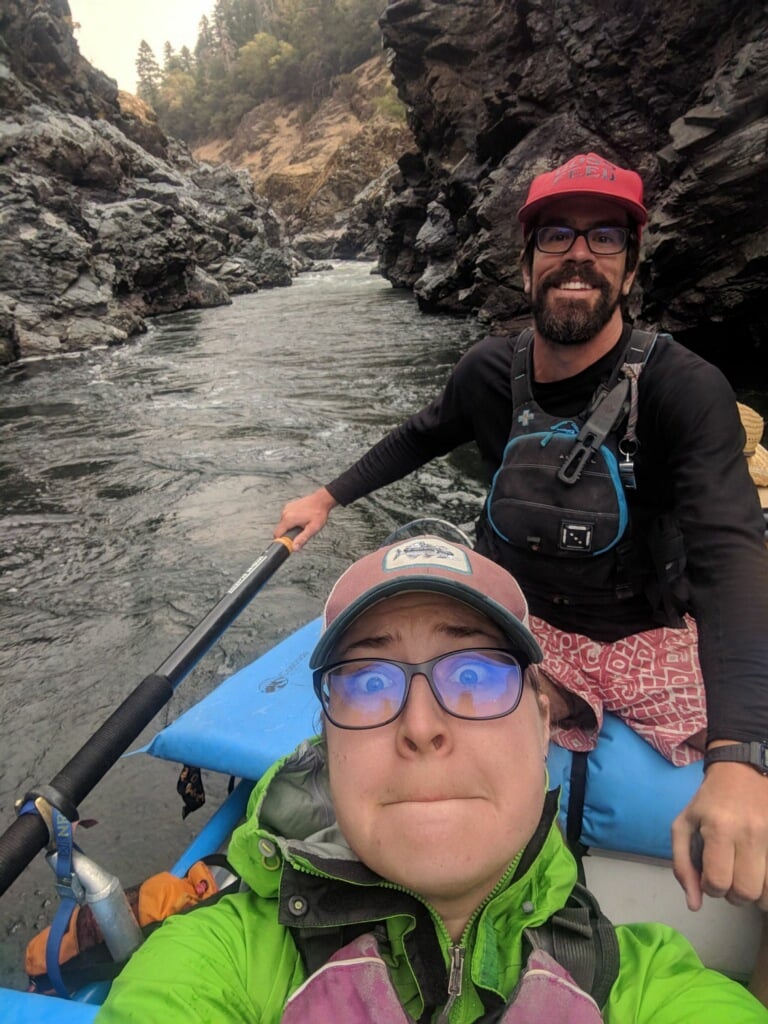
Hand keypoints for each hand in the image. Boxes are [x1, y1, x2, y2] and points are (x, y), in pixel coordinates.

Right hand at [274, 487, 337, 549]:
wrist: (321, 500)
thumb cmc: (319, 513)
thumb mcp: (312, 529)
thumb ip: (302, 539)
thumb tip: (294, 548)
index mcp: (289, 519)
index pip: (277, 534)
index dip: (282, 541)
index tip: (289, 543)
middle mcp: (285, 512)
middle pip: (280, 529)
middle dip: (288, 534)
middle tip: (300, 533)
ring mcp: (286, 508)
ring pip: (283, 524)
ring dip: (290, 527)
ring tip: (302, 525)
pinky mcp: (289, 506)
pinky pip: (286, 517)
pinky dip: (291, 521)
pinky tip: (301, 519)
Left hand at [672, 759, 767, 911]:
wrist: (742, 771)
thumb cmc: (709, 801)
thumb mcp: (684, 825)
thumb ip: (683, 866)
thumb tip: (694, 906)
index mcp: (719, 829)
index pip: (718, 882)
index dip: (710, 887)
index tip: (710, 875)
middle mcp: (750, 834)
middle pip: (746, 892)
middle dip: (733, 894)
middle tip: (729, 878)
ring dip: (755, 895)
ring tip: (746, 878)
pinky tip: (759, 874)